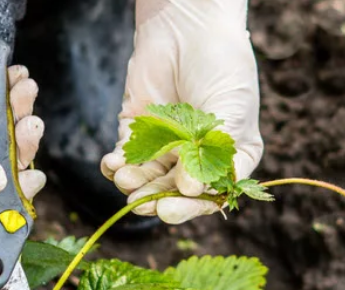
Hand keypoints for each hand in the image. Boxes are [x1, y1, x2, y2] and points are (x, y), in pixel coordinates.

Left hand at [100, 0, 262, 223]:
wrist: (188, 26)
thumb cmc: (222, 65)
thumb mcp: (232, 110)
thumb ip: (214, 152)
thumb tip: (190, 189)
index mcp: (228, 158)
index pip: (211, 194)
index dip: (191, 207)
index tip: (171, 208)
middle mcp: (196, 158)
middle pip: (176, 192)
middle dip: (157, 199)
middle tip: (142, 203)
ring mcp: (166, 146)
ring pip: (148, 179)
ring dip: (135, 185)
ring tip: (125, 180)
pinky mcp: (137, 132)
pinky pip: (125, 158)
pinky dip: (116, 166)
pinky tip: (112, 165)